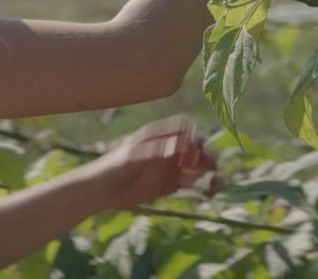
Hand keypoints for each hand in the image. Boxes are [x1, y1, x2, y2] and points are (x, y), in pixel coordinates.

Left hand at [83, 116, 221, 210]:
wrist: (102, 190)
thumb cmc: (113, 167)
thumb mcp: (134, 156)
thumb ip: (156, 152)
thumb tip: (182, 146)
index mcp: (157, 135)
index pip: (183, 126)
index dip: (192, 134)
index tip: (194, 146)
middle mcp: (167, 148)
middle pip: (195, 145)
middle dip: (204, 154)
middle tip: (206, 165)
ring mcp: (170, 166)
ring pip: (198, 165)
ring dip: (210, 171)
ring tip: (216, 180)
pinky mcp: (171, 184)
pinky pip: (194, 183)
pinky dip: (204, 186)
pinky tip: (209, 192)